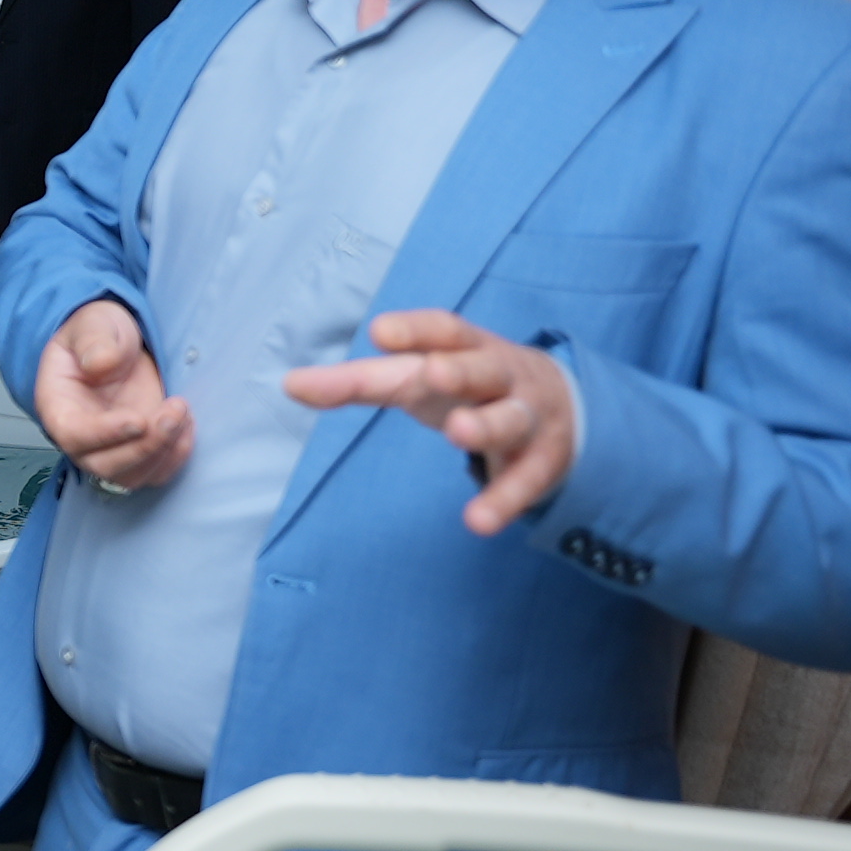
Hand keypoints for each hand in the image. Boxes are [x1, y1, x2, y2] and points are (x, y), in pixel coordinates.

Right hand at [35, 297, 193, 489]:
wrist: (116, 344)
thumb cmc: (98, 335)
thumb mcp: (93, 324)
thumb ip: (93, 341)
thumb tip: (99, 364)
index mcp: (58, 405)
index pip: (73, 434)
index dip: (104, 434)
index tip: (138, 420)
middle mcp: (81, 436)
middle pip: (104, 465)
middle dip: (145, 447)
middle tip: (172, 413)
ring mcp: (110, 447)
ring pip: (132, 475)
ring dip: (163, 453)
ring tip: (181, 413)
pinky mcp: (137, 449)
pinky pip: (154, 472)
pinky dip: (175, 457)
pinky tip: (186, 425)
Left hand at [284, 309, 576, 536]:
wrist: (560, 405)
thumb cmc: (466, 386)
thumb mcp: (415, 378)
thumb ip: (358, 381)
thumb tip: (290, 383)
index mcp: (467, 348)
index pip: (444, 330)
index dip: (415, 330)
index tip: (379, 331)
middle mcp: (502, 376)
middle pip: (484, 368)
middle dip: (461, 371)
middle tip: (435, 373)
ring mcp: (528, 416)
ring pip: (511, 418)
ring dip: (487, 425)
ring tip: (459, 433)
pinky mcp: (542, 461)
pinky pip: (525, 480)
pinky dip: (503, 500)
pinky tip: (478, 520)